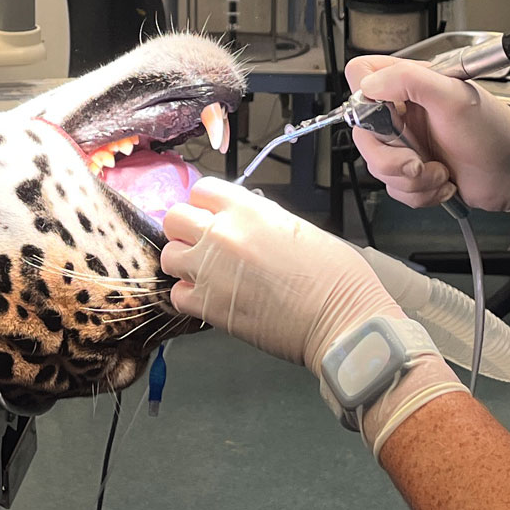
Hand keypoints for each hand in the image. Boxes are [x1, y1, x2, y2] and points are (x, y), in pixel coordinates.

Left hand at [162, 178, 461, 450]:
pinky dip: (189, 296)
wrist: (340, 319)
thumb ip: (263, 220)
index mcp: (249, 210)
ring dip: (184, 263)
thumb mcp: (300, 228)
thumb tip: (246, 224)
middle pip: (174, 218)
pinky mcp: (207, 306)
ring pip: (169, 256)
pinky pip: (176, 294)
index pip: (201, 190)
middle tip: (205, 244)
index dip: (207, 204)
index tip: (215, 216)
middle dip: (187, 229)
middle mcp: (222, 234)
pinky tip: (211, 299)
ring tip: (206, 274)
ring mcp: (209, 271)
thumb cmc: (336, 275)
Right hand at [345, 56, 509, 251]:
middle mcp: (405, 111)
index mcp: (410, 84)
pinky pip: (395, 189)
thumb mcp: (454, 97)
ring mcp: (409, 143)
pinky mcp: (416, 171)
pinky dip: (420, 194)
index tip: (389, 118)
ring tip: (440, 174)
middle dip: (390, 158)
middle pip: (363, 133)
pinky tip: (444, 184)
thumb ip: (409, 80)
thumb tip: (368, 85)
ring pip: (377, 166)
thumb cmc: (496, 132)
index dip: (364, 98)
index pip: (361, 76)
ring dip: (411, 180)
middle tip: (417, 163)